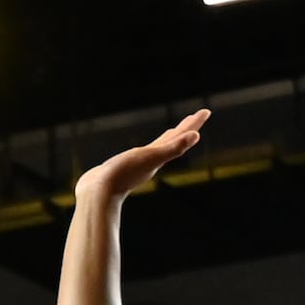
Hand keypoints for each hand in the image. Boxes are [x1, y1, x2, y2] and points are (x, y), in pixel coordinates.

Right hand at [74, 111, 207, 208]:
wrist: (98, 193)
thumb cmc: (123, 174)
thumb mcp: (151, 156)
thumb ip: (173, 147)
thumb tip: (196, 136)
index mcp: (159, 156)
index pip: (181, 137)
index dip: (194, 124)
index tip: (206, 111)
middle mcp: (152, 160)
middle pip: (173, 140)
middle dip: (185, 128)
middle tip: (195, 116)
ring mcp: (139, 164)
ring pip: (158, 147)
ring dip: (168, 138)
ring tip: (173, 131)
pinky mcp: (124, 166)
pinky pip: (141, 153)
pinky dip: (147, 147)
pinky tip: (142, 149)